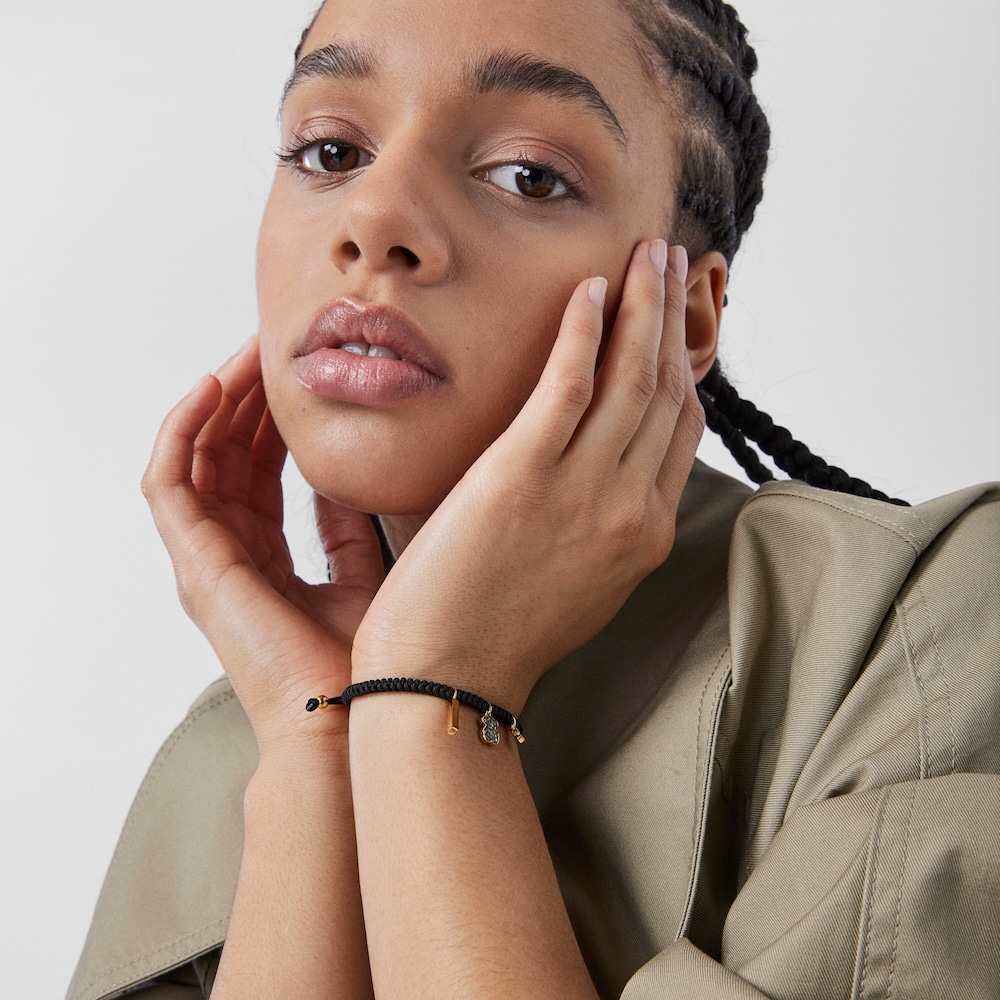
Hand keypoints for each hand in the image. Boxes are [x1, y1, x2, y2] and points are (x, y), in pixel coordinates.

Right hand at [141, 336, 383, 751]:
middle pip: (224, 456)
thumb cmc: (365, 664)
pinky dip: (184, 430)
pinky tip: (214, 388)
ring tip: (247, 354)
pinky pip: (170, 481)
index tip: (301, 375)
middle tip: (276, 347)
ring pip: (194, 458)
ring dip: (217, 401)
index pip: (257, 470)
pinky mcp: (196, 565)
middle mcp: (229, 556)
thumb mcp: (362, 575)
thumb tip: (344, 482)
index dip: (274, 419)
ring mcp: (206, 561)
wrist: (356, 722)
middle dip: (248, 397)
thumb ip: (345, 530)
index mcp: (266, 559)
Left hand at [353, 240, 702, 708]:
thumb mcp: (580, 581)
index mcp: (644, 533)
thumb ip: (604, 523)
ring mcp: (583, 491)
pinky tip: (591, 287)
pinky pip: (570, 383)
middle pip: (666, 390)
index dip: (681, 363)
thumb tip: (603, 471)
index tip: (674, 320)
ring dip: (643, 304)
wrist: (447, 677)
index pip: (680, 428)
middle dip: (673, 317)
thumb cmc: (501, 632)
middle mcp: (629, 508)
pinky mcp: (524, 475)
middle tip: (671, 259)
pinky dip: (586, 329)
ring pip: (632, 376)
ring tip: (645, 253)